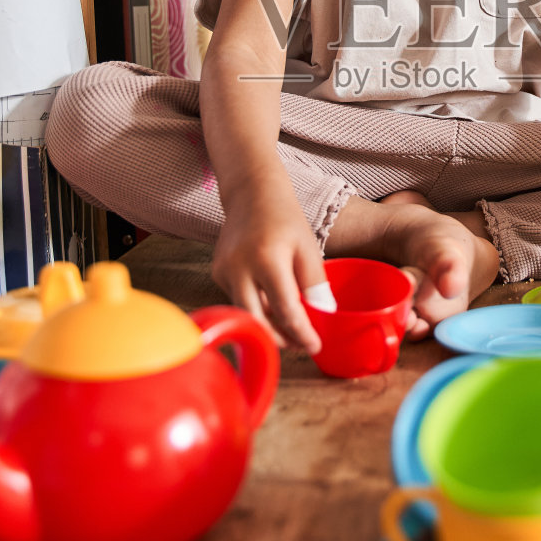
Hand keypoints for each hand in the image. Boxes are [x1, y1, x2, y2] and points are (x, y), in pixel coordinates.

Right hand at [212, 173, 327, 353]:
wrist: (252, 194)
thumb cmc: (284, 219)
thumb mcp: (308, 248)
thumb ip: (315, 283)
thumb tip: (324, 316)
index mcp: (266, 259)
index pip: (285, 309)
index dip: (301, 333)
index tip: (315, 346)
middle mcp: (239, 267)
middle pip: (258, 321)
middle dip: (280, 339)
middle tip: (300, 345)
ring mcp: (224, 271)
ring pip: (247, 313)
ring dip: (269, 327)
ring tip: (291, 330)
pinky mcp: (217, 273)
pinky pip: (239, 300)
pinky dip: (257, 308)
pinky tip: (273, 305)